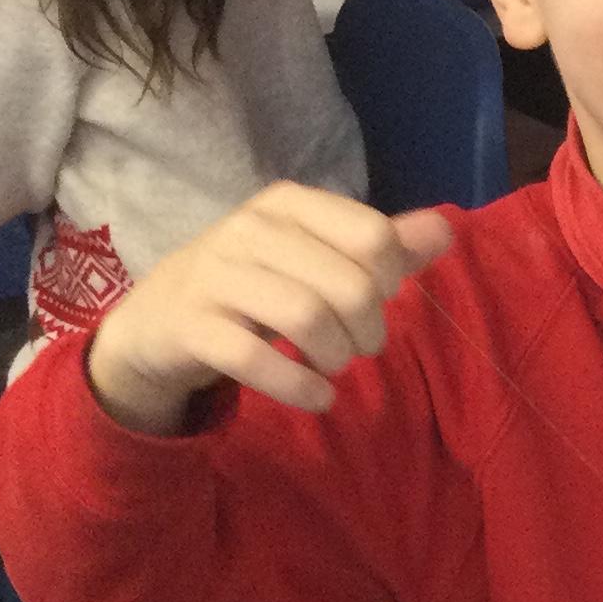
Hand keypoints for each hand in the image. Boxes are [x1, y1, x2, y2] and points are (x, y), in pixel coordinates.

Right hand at [87, 186, 453, 436]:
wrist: (158, 322)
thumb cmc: (252, 287)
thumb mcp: (314, 258)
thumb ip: (379, 247)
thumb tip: (444, 230)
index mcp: (287, 204)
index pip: (373, 236)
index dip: (391, 281)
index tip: (377, 301)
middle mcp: (248, 229)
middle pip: (348, 285)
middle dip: (369, 330)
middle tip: (359, 348)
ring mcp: (214, 275)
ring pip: (307, 318)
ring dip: (337, 357)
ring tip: (335, 367)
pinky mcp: (191, 325)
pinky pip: (256, 359)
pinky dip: (300, 388)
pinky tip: (318, 398)